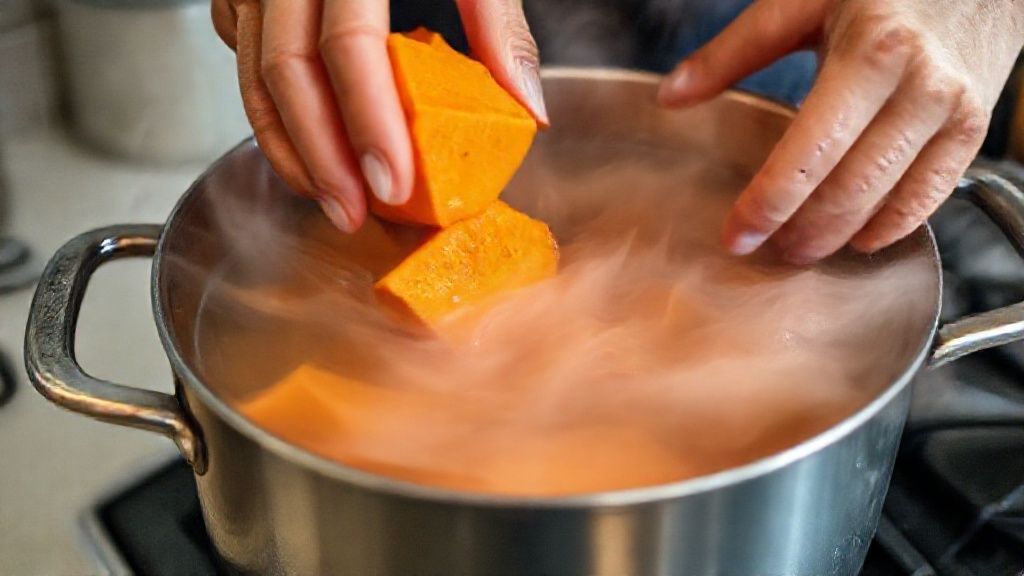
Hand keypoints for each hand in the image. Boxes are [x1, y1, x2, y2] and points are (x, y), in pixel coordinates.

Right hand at [211, 0, 546, 231]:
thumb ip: (496, 20)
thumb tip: (528, 106)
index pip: (348, 47)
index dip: (368, 124)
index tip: (393, 187)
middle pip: (285, 71)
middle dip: (320, 158)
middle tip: (356, 213)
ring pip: (250, 71)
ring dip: (287, 146)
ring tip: (330, 198)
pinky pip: (241, 50)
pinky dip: (267, 105)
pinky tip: (303, 142)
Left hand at [658, 0, 1023, 263]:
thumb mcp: (803, 4)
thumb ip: (733, 52)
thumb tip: (672, 94)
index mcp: (869, 53)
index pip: (808, 153)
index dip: (768, 203)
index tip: (737, 235)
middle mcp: (917, 85)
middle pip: (849, 186)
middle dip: (802, 230)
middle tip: (767, 250)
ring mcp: (952, 110)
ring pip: (888, 198)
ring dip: (840, 235)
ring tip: (801, 249)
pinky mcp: (974, 127)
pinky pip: (932, 195)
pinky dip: (893, 225)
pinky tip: (860, 238)